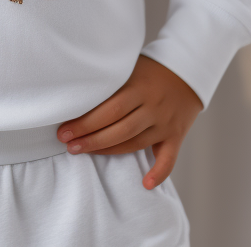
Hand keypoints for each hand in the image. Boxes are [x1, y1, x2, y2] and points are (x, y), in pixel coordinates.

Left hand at [56, 55, 202, 188]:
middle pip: (119, 128)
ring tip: (83, 152)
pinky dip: (159, 173)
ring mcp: (165, 123)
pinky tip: (146, 183)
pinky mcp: (176, 135)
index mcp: (139, 87)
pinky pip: (169, 158)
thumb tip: (76, 91)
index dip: (85, 122)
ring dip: (108, 151)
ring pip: (135, 143)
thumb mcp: (129, 66)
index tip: (64, 130)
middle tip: (68, 145)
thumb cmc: (149, 69)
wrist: (186, 71)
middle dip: (91, 139)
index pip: (110, 109)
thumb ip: (111, 80)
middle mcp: (153, 107)